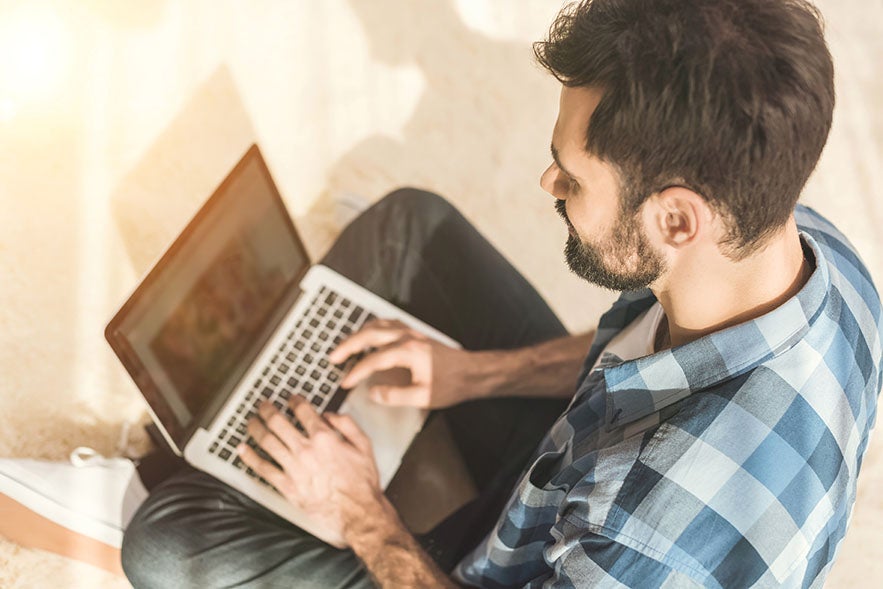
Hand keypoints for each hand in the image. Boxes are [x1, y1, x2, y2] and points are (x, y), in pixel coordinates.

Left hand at [237, 397, 383, 545]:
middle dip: (268, 410)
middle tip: (263, 405)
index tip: (291, 399)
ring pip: (266, 441)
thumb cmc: (362, 484)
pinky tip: (243, 450)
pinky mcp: (286, 486)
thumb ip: (347, 425)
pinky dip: (250, 457)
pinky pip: (262, 468)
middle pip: (278, 422)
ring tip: (251, 422)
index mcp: (324, 438)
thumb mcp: (364, 445)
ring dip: (255, 428)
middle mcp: (305, 450)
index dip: (294, 401)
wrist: (357, 513)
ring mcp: (293, 468)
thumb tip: (330, 415)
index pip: (302, 411)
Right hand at [328, 318, 479, 408]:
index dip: (356, 372)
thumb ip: (395, 395)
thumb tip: (374, 393)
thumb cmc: (452, 384)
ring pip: (378, 325)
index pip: (373, 360)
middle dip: (348, 345)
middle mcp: (407, 337)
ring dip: (359, 333)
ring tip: (346, 346)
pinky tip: (369, 335)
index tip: (346, 381)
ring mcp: (412, 332)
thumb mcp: (423, 396)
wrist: (472, 372)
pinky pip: (388, 323)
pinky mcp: (416, 333)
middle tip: (333, 357)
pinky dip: (374, 327)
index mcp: (407, 351)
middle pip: (369, 334)